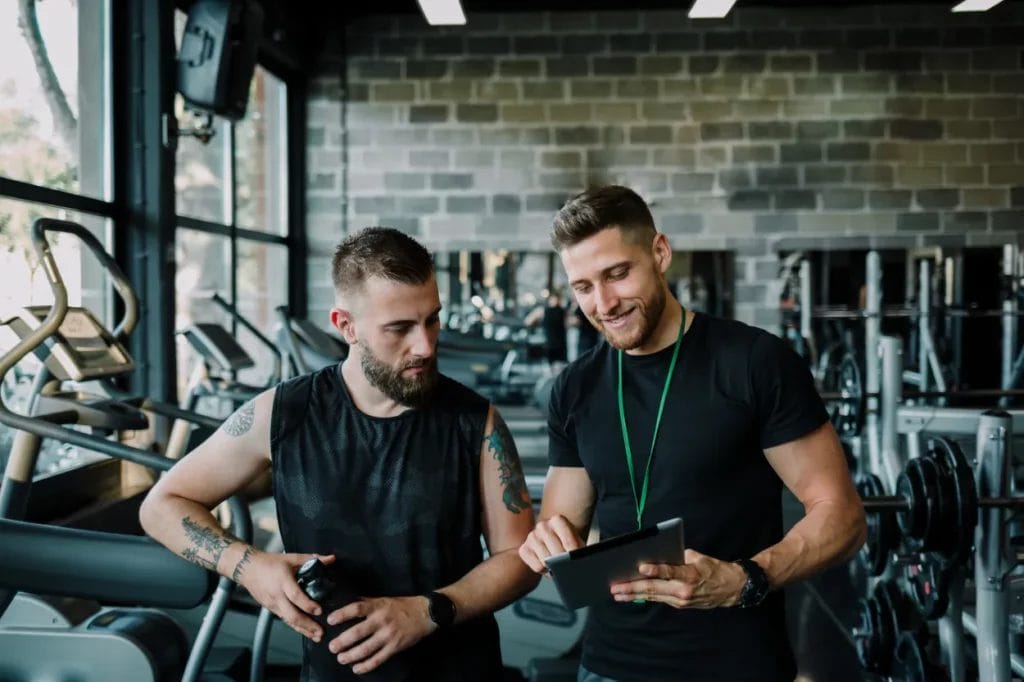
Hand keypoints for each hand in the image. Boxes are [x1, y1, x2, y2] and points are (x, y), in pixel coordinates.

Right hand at [238, 551, 334, 641]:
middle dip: (307, 625)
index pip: (295, 596)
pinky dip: (295, 626)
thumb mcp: (291, 558)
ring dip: (302, 629)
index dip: (308, 605)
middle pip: (291, 614)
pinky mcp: (271, 609)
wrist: (248, 569)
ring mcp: (273, 604)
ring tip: (316, 636)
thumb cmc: (270, 563)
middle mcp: (277, 595)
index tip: (319, 611)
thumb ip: (311, 559)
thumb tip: (331, 558)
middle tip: (320, 631)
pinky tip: (304, 631)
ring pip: (288, 621)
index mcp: (283, 581)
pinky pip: (284, 619)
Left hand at [326, 595, 433, 674]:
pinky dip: (366, 666)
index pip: (357, 609)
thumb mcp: (383, 600)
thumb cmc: (401, 606)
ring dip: (351, 656)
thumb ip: (366, 603)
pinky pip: (378, 659)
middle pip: (358, 632)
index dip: (342, 614)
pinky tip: (356, 668)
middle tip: (332, 647)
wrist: (425, 613)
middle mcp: (382, 620)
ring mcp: (389, 635)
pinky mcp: (395, 647)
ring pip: (366, 649)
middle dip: (342, 641)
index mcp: (378, 606)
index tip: (330, 620)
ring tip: (341, 658)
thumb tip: (346, 603)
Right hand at [518, 515, 583, 573]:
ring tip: (557, 563)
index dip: (574, 556)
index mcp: (558, 520)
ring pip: (546, 561)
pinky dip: (544, 570)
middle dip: (564, 563)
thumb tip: (575, 559)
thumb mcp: (577, 544)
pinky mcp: (524, 549)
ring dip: (554, 567)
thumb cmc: (568, 545)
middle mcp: (542, 525)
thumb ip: (577, 550)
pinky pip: (538, 567)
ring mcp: (532, 537)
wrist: (554, 545)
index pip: (569, 543)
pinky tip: (547, 564)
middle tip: (567, 564)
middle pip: (557, 553)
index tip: (577, 561)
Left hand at [609, 549, 747, 608]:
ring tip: (617, 594)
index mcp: (690, 575)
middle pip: (654, 588)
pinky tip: (631, 596)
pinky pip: (659, 599)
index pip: (669, 572)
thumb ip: (678, 556)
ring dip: (633, 595)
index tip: (640, 567)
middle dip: (632, 587)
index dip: (654, 570)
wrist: (732, 589)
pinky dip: (644, 597)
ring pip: (653, 596)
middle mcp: (684, 590)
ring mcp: (681, 600)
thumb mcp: (699, 557)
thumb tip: (658, 554)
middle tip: (615, 587)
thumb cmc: (714, 569)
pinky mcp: (680, 604)